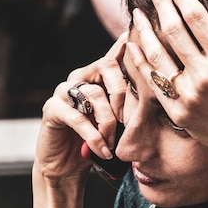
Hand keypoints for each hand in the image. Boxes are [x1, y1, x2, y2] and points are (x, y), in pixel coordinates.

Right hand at [35, 33, 127, 179]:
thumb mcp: (117, 122)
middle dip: (123, 93)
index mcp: (97, 76)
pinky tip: (103, 150)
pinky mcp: (52, 109)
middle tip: (128, 120)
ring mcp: (63, 91)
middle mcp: (80, 77)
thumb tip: (155, 96)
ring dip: (109, 122)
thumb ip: (129, 106)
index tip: (138, 41)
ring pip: (94, 93)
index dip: (127, 46)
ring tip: (113, 143)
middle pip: (106, 66)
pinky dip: (94, 136)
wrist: (66, 166)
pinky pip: (77, 118)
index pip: (114, 55)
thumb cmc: (96, 141)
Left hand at [128, 0, 207, 165]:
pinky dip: (140, 60)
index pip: (196, 18)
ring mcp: (188, 94)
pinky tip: (133, 45)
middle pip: (173, 30)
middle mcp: (204, 75)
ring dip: (144, 30)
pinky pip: (153, 81)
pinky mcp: (177, 111)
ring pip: (157, 54)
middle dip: (161, 5)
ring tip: (137, 14)